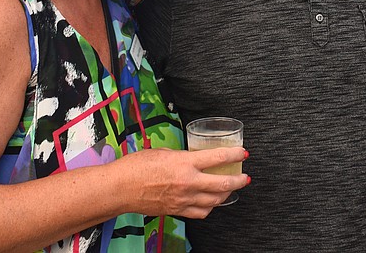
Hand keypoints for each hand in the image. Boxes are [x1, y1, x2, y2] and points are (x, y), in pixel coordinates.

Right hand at [115, 147, 249, 218]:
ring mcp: (184, 199)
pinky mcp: (178, 210)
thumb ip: (182, 156)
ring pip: (215, 200)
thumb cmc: (136, 167)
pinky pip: (201, 212)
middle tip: (245, 177)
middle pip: (223, 183)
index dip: (234, 154)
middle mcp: (188, 182)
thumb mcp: (163, 152)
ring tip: (231, 189)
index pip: (218, 157)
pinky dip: (210, 207)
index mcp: (184, 163)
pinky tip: (211, 202)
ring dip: (227, 194)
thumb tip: (191, 157)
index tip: (243, 152)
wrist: (120, 188)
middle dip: (239, 180)